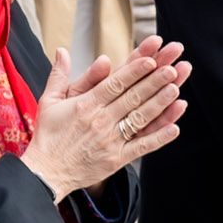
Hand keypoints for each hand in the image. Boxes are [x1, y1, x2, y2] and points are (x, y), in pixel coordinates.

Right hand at [18, 37, 190, 198]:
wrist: (46, 172)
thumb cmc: (48, 135)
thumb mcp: (49, 101)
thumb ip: (59, 75)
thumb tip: (62, 50)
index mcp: (85, 105)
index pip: (114, 84)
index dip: (134, 72)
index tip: (150, 60)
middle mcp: (99, 121)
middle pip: (132, 98)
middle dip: (153, 82)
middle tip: (171, 69)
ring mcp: (110, 141)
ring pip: (140, 119)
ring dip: (160, 104)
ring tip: (176, 89)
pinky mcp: (116, 159)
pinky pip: (142, 147)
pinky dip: (159, 138)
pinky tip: (174, 127)